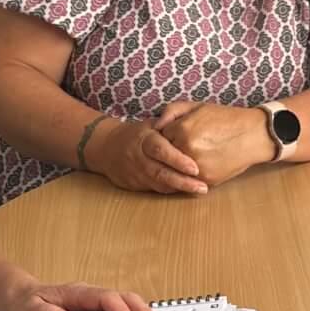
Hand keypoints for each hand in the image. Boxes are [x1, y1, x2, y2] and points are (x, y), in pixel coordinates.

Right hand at [84, 116, 206, 195]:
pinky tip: (185, 190)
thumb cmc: (139, 133)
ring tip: (199, 189)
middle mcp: (138, 157)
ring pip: (158, 184)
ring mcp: (135, 173)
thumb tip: (191, 123)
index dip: (177, 160)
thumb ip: (170, 121)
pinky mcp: (133, 184)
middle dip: (182, 181)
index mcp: (144, 139)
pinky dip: (170, 190)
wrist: (107, 146)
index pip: (160, 150)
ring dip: (179, 188)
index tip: (195, 168)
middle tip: (202, 187)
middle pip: (160, 172)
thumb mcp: (152, 121)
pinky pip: (154, 189)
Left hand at [159, 101, 272, 185]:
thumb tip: (156, 126)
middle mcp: (186, 149)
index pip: (160, 138)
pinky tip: (202, 163)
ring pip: (176, 170)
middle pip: (166, 156)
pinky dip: (192, 174)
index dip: (168, 137)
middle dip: (172, 152)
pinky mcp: (207, 179)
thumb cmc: (226, 119)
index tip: (176, 136)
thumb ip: (172, 111)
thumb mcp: (198, 107)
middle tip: (186, 146)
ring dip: (180, 166)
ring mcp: (196, 166)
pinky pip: (190, 180)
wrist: (254, 135)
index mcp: (182, 130)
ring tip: (195, 154)